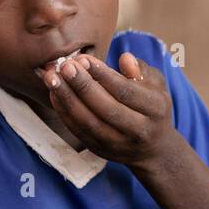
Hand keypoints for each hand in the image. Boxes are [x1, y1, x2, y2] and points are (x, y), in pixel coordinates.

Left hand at [38, 52, 173, 164]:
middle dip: (83, 86)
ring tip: (52, 77)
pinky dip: (64, 112)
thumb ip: (141, 69)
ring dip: (68, 99)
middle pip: (107, 109)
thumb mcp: (156, 84)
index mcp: (155, 110)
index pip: (126, 92)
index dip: (104, 76)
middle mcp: (139, 131)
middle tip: (65, 66)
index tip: (84, 59)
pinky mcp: (100, 150)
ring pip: (89, 123)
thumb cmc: (151, 106)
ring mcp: (118, 144)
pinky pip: (78, 131)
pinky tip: (55, 93)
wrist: (152, 148)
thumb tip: (124, 58)